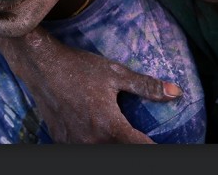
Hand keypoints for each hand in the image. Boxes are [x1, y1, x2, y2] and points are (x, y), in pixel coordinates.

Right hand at [31, 46, 179, 142]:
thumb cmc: (79, 67)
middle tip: (137, 136)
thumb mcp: (116, 73)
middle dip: (132, 145)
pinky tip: (93, 132)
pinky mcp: (61, 140)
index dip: (155, 149)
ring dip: (111, 145)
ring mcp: (74, 143)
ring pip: (101, 151)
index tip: (164, 146)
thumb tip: (177, 92)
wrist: (41, 66)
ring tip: (113, 132)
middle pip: (121, 152)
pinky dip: (92, 142)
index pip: (142, 148)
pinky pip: (82, 148)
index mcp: (110, 126)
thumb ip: (147, 87)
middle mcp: (92, 140)